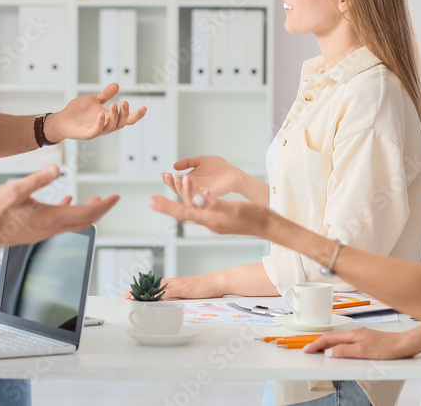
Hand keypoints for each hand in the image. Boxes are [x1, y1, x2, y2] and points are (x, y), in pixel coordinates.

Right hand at [0, 165, 118, 250]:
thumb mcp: (16, 189)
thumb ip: (39, 178)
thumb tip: (58, 168)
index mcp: (51, 218)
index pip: (87, 213)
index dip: (104, 205)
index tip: (115, 197)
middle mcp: (50, 229)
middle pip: (84, 221)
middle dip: (99, 209)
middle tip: (110, 198)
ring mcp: (43, 232)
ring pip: (73, 223)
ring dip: (85, 211)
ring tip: (94, 200)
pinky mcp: (35, 231)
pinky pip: (59, 222)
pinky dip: (67, 211)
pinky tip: (65, 201)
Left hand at [45, 83, 146, 141]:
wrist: (62, 119)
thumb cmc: (78, 112)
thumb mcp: (94, 100)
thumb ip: (105, 95)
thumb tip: (116, 85)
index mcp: (109, 118)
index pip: (126, 119)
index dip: (136, 115)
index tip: (144, 108)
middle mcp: (106, 125)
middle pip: (121, 123)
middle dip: (124, 113)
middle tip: (123, 102)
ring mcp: (97, 130)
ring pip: (111, 127)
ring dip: (114, 116)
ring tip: (114, 105)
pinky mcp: (87, 133)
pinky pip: (96, 130)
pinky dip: (100, 123)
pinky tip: (101, 114)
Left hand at [122, 275, 213, 300]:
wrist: (216, 283)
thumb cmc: (204, 289)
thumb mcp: (188, 294)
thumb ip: (178, 297)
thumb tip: (169, 304)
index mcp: (173, 283)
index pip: (154, 285)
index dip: (142, 288)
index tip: (131, 293)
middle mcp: (173, 282)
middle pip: (151, 285)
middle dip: (138, 290)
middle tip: (126, 295)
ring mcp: (178, 284)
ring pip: (157, 287)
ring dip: (144, 292)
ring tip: (133, 296)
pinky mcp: (183, 288)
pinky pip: (168, 291)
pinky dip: (159, 295)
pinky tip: (151, 298)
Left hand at [150, 174, 267, 236]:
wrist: (269, 226)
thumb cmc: (255, 217)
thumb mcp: (234, 209)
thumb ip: (215, 204)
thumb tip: (197, 198)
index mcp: (210, 220)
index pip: (183, 213)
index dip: (167, 206)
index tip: (153, 200)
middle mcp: (209, 222)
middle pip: (183, 213)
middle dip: (167, 205)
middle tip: (151, 199)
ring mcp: (215, 221)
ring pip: (191, 211)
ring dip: (179, 200)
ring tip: (168, 193)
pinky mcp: (220, 219)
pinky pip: (200, 211)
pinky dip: (191, 202)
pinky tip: (189, 199)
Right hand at [162, 155, 241, 198]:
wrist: (232, 172)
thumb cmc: (217, 166)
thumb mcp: (200, 160)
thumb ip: (188, 162)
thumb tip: (174, 166)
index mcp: (189, 180)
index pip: (175, 182)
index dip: (168, 179)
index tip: (164, 173)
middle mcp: (193, 188)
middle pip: (178, 190)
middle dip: (172, 184)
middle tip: (170, 178)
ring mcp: (201, 193)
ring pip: (188, 196)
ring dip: (183, 190)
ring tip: (179, 181)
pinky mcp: (211, 196)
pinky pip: (203, 199)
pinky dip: (200, 196)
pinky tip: (196, 190)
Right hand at [303, 328, 420, 359]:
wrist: (404, 344)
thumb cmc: (387, 347)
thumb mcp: (363, 352)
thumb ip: (344, 351)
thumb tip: (329, 352)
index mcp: (352, 335)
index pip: (328, 339)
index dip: (316, 344)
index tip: (307, 349)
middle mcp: (355, 333)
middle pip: (332, 337)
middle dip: (319, 343)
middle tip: (310, 350)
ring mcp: (361, 335)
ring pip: (339, 339)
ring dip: (328, 344)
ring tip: (321, 350)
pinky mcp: (367, 340)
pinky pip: (347, 341)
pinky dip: (338, 345)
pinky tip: (341, 349)